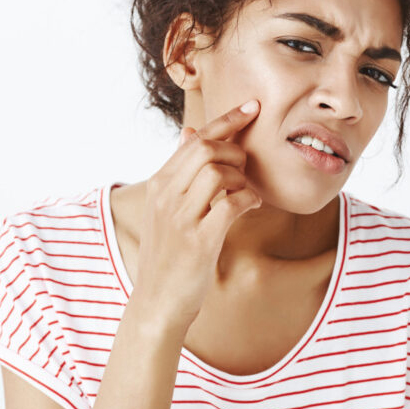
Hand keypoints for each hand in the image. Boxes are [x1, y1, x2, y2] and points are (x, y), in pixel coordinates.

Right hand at [129, 99, 261, 332]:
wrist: (157, 302)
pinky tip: (249, 206)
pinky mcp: (198, 242)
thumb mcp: (167, 207)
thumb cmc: (169, 253)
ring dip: (240, 177)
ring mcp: (181, 218)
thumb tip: (190, 132)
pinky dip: (246, 200)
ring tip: (242, 191)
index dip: (227, 119)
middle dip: (235, 151)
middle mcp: (166, 196)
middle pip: (206, 149)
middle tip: (244, 168)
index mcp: (160, 184)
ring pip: (217, 172)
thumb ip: (179, 171)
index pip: (196, 140)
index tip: (252, 106)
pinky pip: (230, 205)